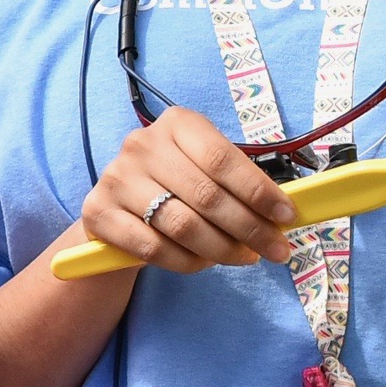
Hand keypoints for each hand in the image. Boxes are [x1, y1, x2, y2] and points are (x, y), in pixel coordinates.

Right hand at [74, 107, 296, 276]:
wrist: (118, 209)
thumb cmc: (176, 186)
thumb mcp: (206, 170)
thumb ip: (239, 185)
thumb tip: (285, 214)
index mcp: (177, 124)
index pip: (223, 159)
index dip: (259, 191)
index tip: (287, 218)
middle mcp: (142, 144)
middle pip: (206, 196)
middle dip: (250, 229)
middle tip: (275, 251)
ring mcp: (116, 178)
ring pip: (183, 226)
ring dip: (222, 250)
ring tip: (243, 258)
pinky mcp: (98, 212)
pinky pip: (154, 248)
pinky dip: (187, 262)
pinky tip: (203, 263)